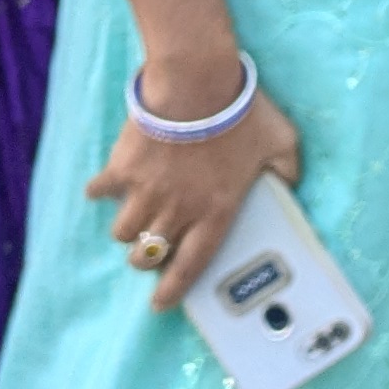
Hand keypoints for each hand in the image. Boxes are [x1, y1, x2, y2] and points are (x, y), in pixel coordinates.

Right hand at [84, 62, 306, 310]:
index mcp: (216, 211)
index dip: (173, 290)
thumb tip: (288, 184)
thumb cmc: (244, 113)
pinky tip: (104, 186)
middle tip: (149, 252)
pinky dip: (99, 191)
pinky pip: (99, 191)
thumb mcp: (283, 143)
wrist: (198, 83)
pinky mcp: (121, 169)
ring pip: (122, 232)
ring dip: (126, 230)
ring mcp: (145, 191)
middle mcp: (178, 210)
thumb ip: (288, 170)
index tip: (159, 304)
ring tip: (133, 217)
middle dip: (146, 260)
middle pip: (148, 256)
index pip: (191, 265)